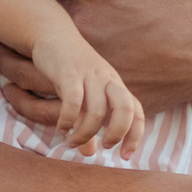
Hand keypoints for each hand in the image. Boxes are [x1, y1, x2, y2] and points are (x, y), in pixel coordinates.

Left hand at [0, 0, 191, 119]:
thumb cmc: (174, 3)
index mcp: (79, 27)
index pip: (19, 31)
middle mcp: (82, 65)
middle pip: (18, 70)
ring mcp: (98, 94)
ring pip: (37, 105)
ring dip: (14, 94)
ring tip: (5, 81)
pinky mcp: (113, 111)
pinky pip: (68, 124)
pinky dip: (45, 119)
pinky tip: (37, 107)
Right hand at [28, 33, 146, 156]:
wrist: (54, 35)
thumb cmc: (72, 71)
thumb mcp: (84, 98)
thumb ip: (88, 124)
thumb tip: (88, 153)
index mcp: (116, 86)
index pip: (137, 111)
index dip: (135, 136)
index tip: (124, 156)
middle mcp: (107, 80)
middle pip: (126, 107)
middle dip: (118, 132)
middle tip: (105, 147)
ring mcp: (89, 75)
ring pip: (97, 109)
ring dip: (85, 132)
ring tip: (72, 143)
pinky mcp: (68, 72)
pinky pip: (73, 100)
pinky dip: (68, 119)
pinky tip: (61, 129)